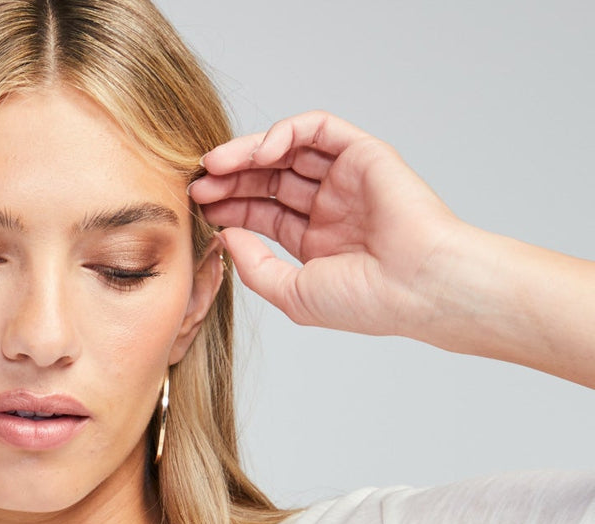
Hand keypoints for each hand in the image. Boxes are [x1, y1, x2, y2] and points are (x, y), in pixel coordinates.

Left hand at [190, 110, 469, 338]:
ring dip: (248, 153)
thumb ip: (254, 265)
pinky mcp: (364, 154)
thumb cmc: (365, 302)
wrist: (417, 286)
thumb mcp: (292, 293)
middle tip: (198, 183)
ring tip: (215, 165)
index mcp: (316, 242)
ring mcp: (346, 180)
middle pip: (269, 180)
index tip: (199, 208)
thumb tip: (225, 234)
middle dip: (231, 179)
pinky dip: (286, 131)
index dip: (229, 207)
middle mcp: (330, 207)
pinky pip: (318, 129)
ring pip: (288, 151)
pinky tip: (260, 151)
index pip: (262, 213)